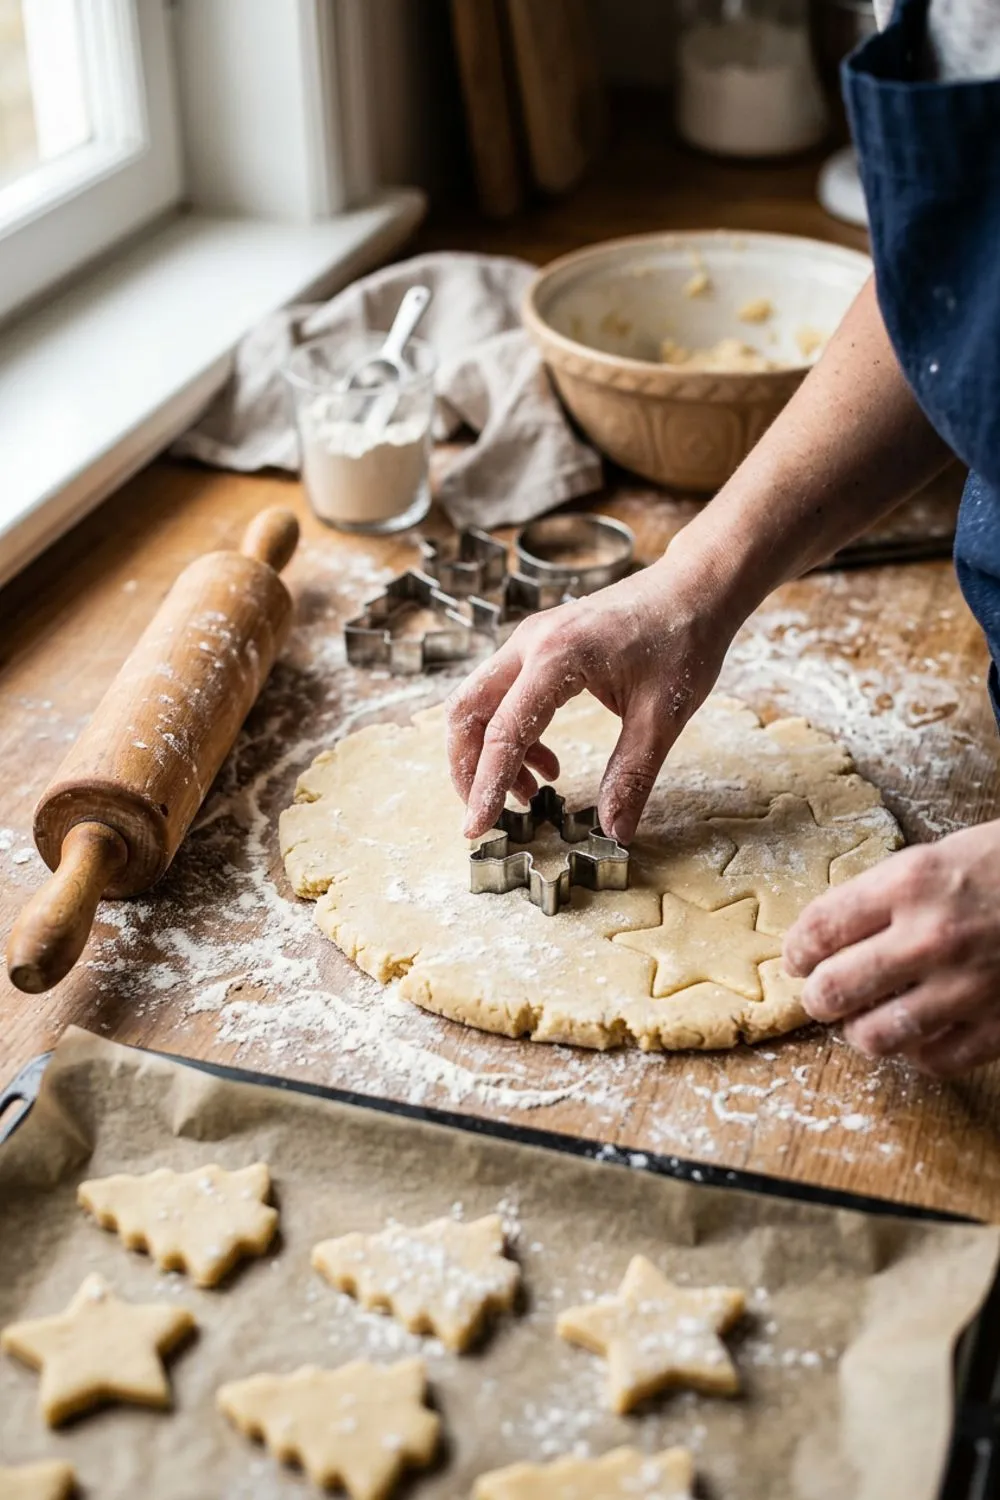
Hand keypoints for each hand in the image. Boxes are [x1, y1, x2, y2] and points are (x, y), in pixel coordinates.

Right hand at [446, 556, 729, 842]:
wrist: (694, 589)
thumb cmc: (684, 640)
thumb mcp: (665, 716)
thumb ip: (633, 775)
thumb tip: (615, 832)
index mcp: (557, 657)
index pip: (503, 732)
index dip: (486, 786)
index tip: (477, 829)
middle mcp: (530, 643)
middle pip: (467, 711)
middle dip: (468, 768)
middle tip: (491, 813)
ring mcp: (530, 640)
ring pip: (478, 702)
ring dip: (490, 754)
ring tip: (531, 793)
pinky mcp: (538, 645)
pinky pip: (502, 694)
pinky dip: (510, 735)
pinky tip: (547, 764)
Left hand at [784, 821, 999, 1075]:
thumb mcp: (942, 855)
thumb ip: (888, 894)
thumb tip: (833, 934)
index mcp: (911, 882)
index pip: (820, 928)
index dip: (797, 950)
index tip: (797, 958)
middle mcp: (931, 936)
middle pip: (834, 989)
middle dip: (817, 996)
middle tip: (822, 995)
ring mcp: (967, 986)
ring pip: (875, 1036)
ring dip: (859, 1031)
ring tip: (861, 1021)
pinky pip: (934, 1060)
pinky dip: (916, 1053)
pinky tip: (917, 1035)